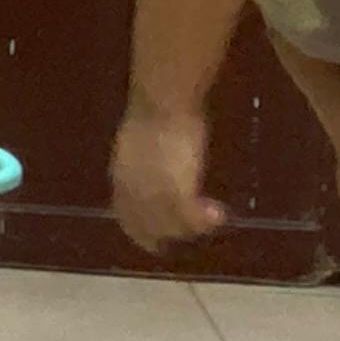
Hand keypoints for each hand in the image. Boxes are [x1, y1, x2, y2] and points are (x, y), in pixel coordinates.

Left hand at [108, 107, 226, 254]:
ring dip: (189, 228)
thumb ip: (144, 161)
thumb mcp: (141, 141)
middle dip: (164, 234)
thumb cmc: (156, 111)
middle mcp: (132, 190)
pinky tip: (219, 215)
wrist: (163, 101)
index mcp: (120, 175)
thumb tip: (155, 166)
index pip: (125, 213)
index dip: (139, 229)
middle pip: (145, 225)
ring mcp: (153, 192)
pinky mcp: (176, 190)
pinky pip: (189, 215)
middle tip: (185, 238)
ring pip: (169, 224)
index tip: (153, 239)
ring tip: (210, 223)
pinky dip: (204, 220)